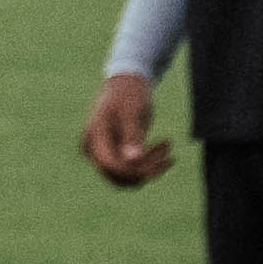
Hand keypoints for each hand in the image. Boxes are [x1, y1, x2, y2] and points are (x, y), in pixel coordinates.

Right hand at [86, 70, 172, 189]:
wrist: (124, 86)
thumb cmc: (128, 95)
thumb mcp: (133, 111)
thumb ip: (131, 135)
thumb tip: (132, 160)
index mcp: (94, 137)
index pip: (110, 164)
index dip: (135, 169)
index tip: (164, 158)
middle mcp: (93, 150)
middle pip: (118, 175)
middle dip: (146, 169)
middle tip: (169, 151)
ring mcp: (101, 154)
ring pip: (125, 177)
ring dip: (149, 168)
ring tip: (167, 146)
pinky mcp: (112, 155)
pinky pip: (129, 171)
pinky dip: (148, 165)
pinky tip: (162, 148)